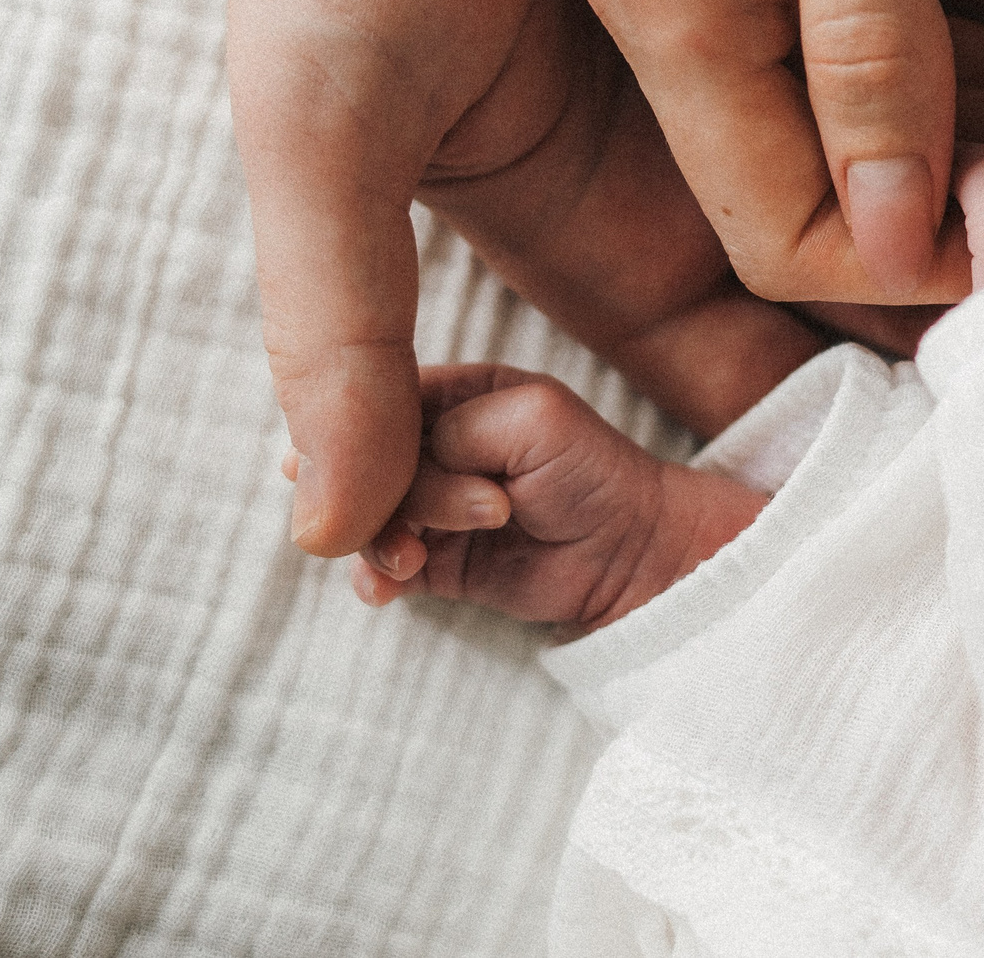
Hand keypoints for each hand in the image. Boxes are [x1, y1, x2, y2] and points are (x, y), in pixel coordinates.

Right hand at [344, 365, 765, 633]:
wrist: (631, 550)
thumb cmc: (593, 471)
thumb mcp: (532, 422)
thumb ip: (457, 428)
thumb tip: (394, 468)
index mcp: (458, 396)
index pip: (382, 399)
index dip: (362, 428)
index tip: (352, 457)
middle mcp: (437, 447)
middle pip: (367, 462)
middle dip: (391, 493)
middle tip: (457, 515)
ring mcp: (431, 506)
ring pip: (367, 516)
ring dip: (382, 538)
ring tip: (418, 557)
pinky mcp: (436, 560)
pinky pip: (381, 568)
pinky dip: (377, 578)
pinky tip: (389, 588)